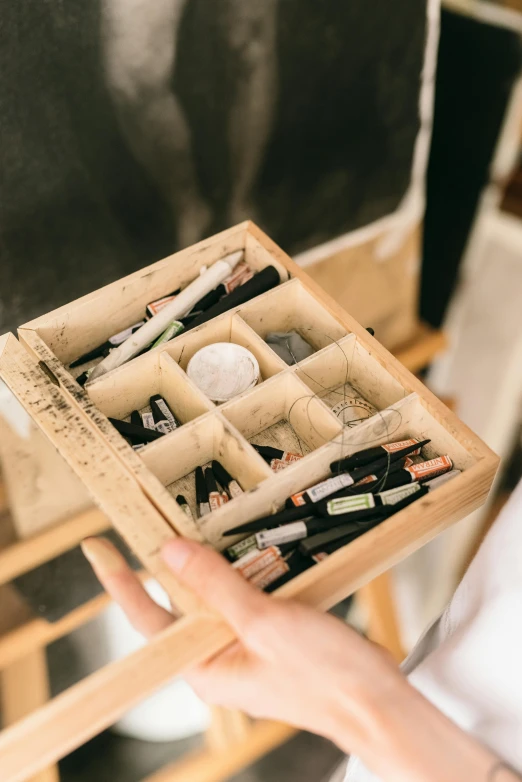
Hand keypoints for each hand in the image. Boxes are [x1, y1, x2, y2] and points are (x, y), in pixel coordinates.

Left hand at [81, 536, 401, 755]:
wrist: (378, 702)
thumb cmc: (325, 676)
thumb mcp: (263, 622)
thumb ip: (216, 585)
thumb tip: (172, 552)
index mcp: (205, 668)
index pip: (150, 619)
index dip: (122, 583)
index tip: (99, 550)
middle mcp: (219, 660)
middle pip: (182, 604)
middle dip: (172, 562)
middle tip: (156, 519)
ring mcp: (245, 649)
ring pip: (216, 597)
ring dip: (212, 564)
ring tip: (200, 526)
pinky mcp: (270, 638)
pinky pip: (245, 599)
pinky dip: (244, 572)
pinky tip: (252, 548)